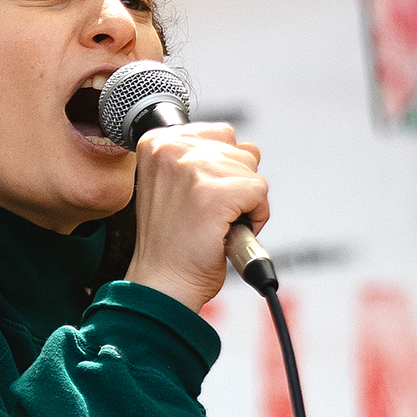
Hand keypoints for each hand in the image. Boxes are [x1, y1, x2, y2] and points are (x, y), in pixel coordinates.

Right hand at [123, 123, 265, 313]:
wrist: (164, 282)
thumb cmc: (172, 242)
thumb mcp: (175, 185)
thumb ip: (205, 158)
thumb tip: (249, 149)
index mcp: (156, 143)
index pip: (219, 134)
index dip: (221, 170)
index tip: (199, 197)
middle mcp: (171, 149)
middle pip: (239, 150)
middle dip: (235, 185)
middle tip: (208, 215)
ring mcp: (192, 169)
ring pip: (251, 171)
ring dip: (244, 202)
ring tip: (215, 224)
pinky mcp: (215, 193)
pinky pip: (260, 192)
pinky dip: (256, 217)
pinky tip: (228, 232)